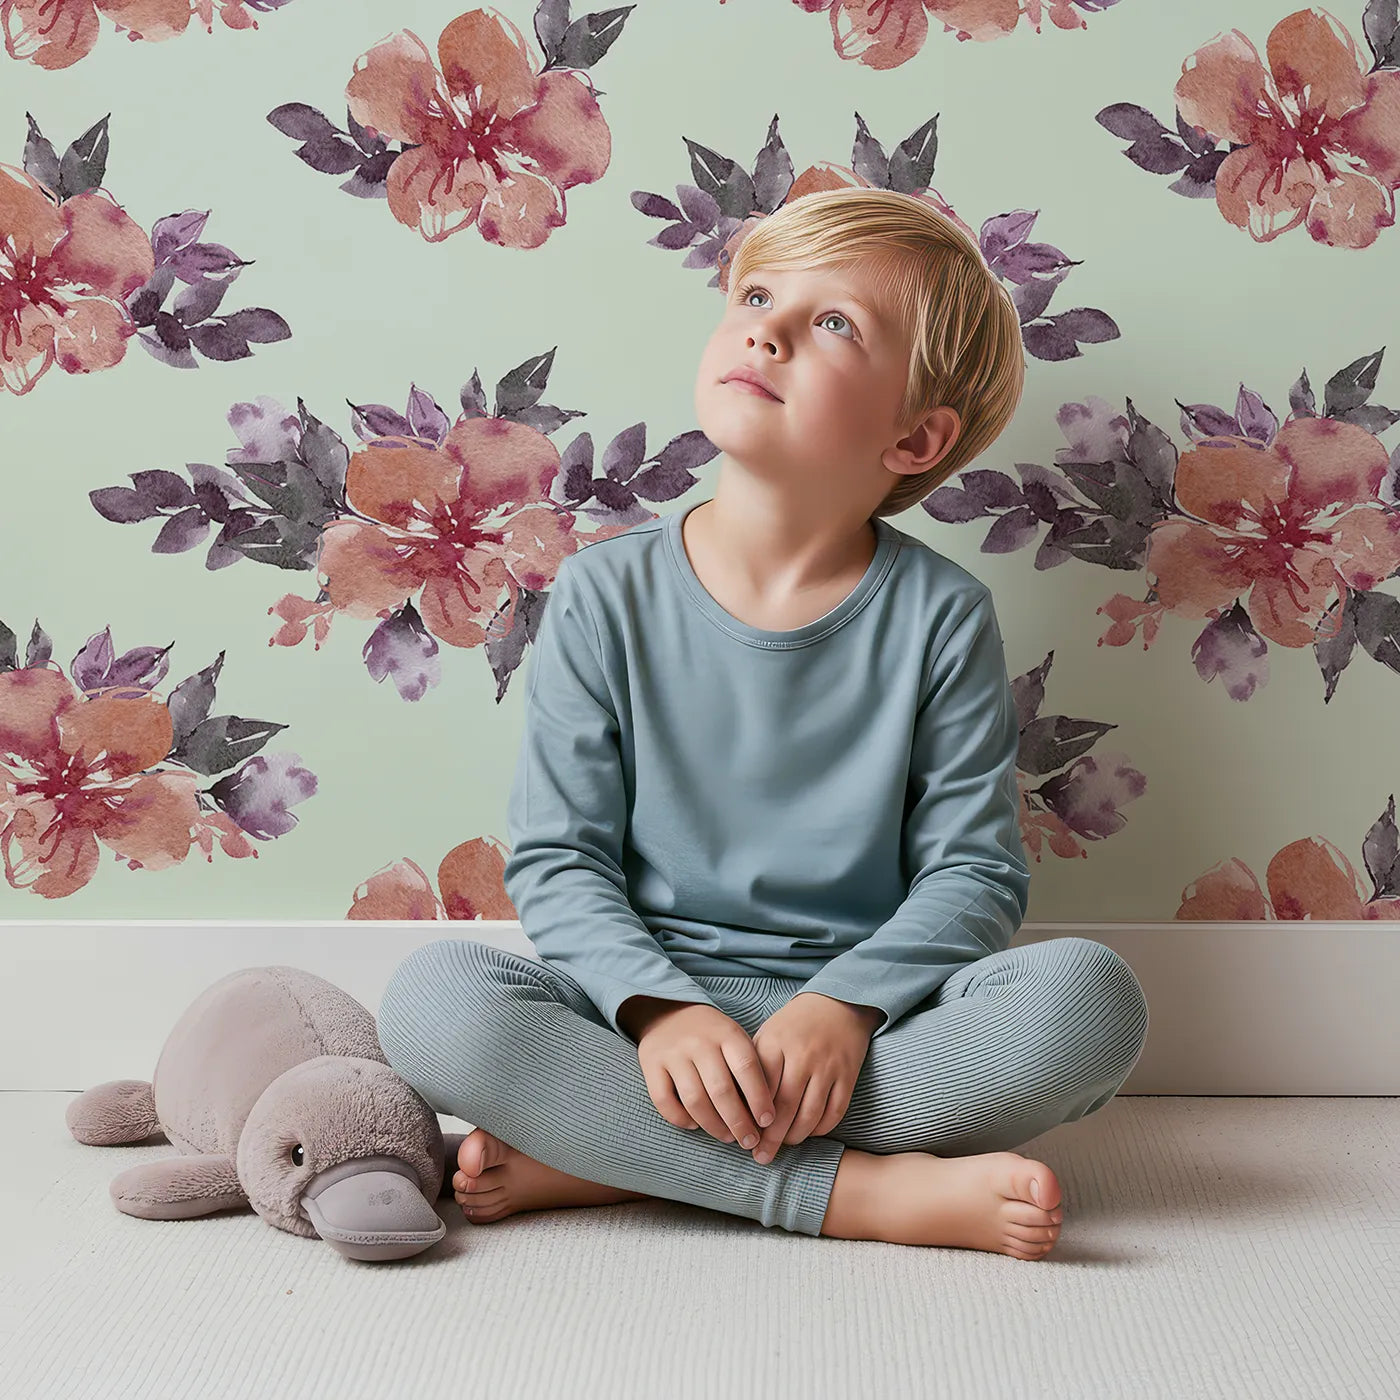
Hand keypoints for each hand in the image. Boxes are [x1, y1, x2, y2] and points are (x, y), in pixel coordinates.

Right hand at [633, 1002, 777, 1150]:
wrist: (666, 1013)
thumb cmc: (711, 1035)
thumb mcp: (733, 1038)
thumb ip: (748, 1067)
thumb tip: (764, 1113)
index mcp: (726, 1033)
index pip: (747, 1068)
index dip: (759, 1098)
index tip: (767, 1122)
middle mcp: (699, 1041)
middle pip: (721, 1090)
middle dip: (739, 1122)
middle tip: (749, 1141)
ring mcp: (673, 1053)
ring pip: (694, 1100)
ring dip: (714, 1126)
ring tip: (727, 1136)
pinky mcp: (651, 1064)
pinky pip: (664, 1101)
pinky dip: (680, 1119)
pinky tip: (694, 1125)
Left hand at [747, 993, 878, 1164]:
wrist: (837, 1004)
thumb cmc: (794, 1025)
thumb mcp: (768, 1035)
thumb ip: (754, 1067)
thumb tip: (738, 1107)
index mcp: (775, 1043)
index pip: (759, 1089)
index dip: (751, 1118)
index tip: (744, 1135)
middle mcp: (802, 1055)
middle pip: (783, 1108)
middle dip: (770, 1138)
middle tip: (761, 1157)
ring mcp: (827, 1066)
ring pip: (809, 1115)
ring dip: (794, 1137)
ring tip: (783, 1146)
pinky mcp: (848, 1075)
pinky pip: (834, 1113)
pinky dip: (820, 1129)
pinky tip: (808, 1132)